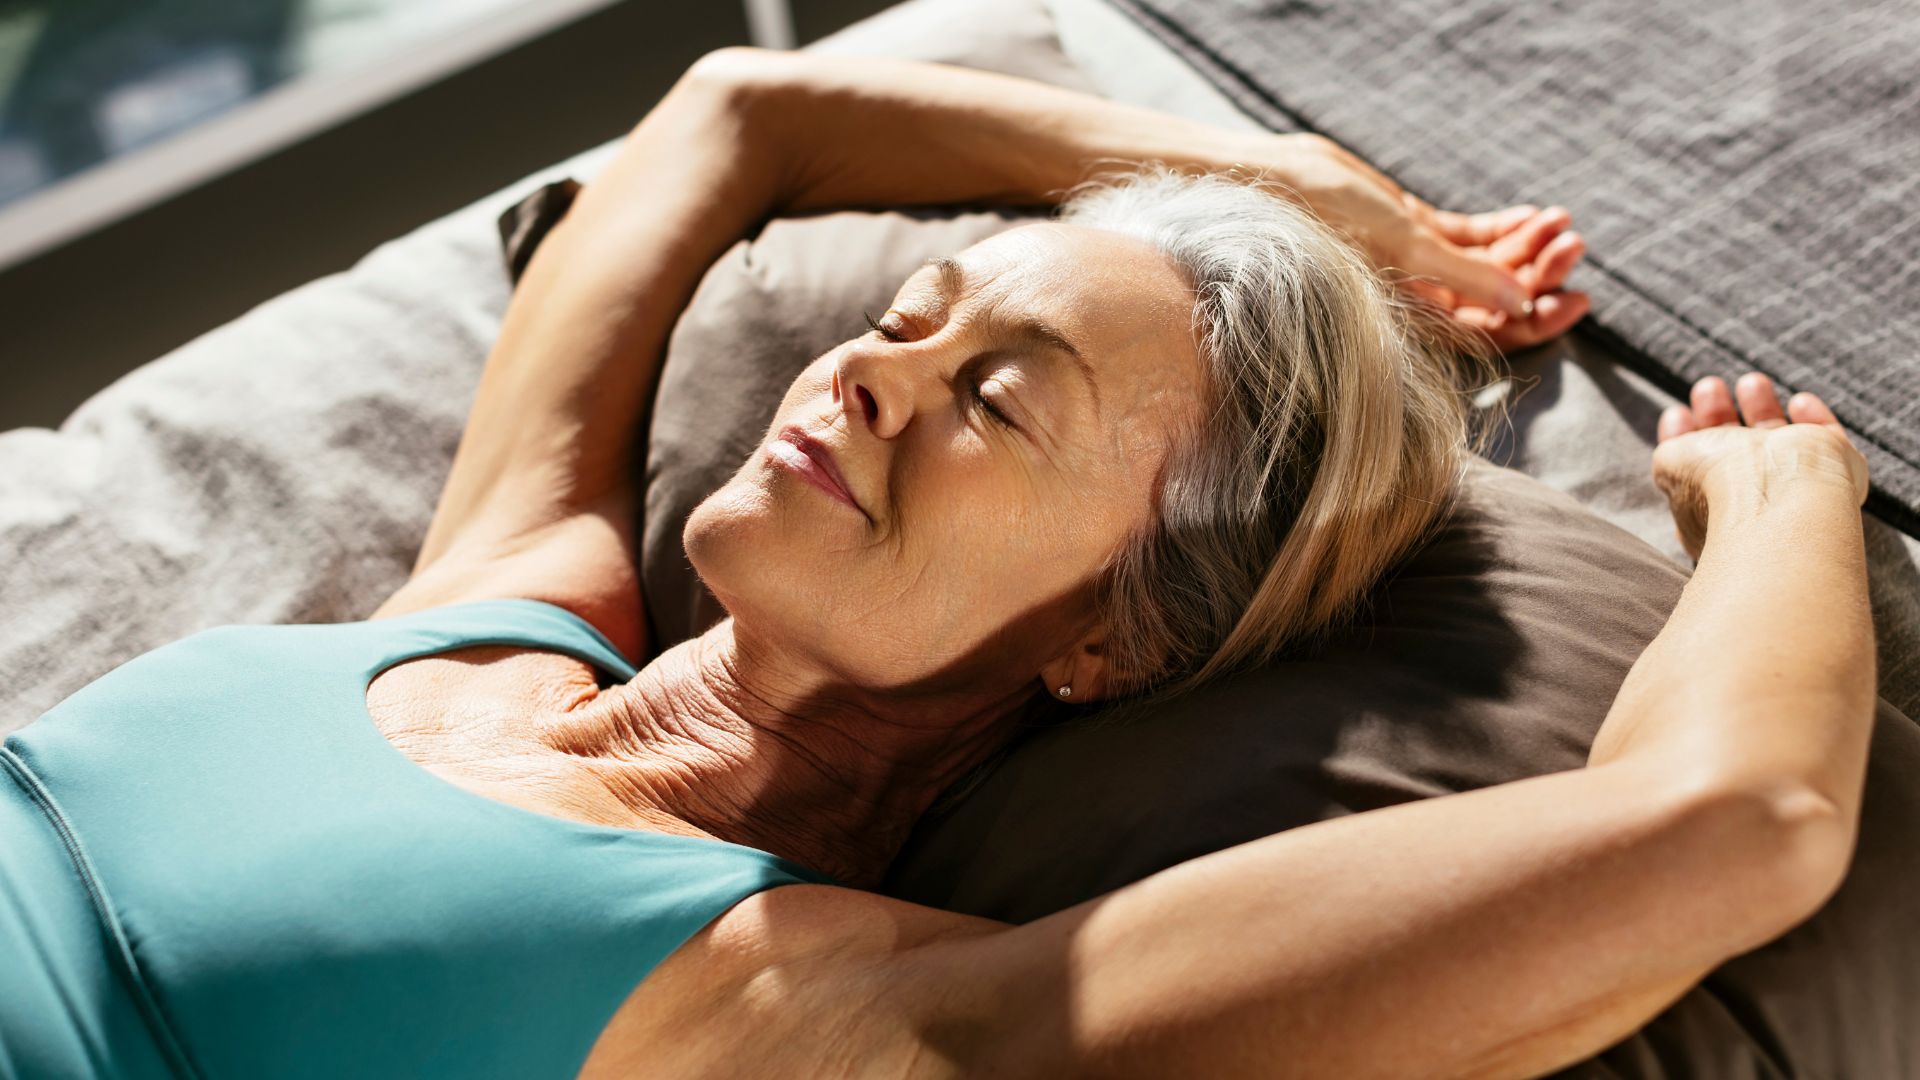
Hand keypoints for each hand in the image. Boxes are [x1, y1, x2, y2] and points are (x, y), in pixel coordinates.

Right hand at [1265, 134, 1588, 349]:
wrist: (1276, 182)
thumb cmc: (1326, 222)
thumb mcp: (1404, 245)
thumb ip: (1464, 275)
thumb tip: (1524, 302)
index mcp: (1414, 320)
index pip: (1489, 333)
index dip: (1537, 322)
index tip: (1577, 298)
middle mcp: (1420, 298)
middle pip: (1497, 299)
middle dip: (1540, 275)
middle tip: (1575, 246)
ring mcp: (1419, 264)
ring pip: (1488, 264)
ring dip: (1528, 245)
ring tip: (1562, 221)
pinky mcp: (1413, 230)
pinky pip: (1470, 237)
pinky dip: (1504, 228)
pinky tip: (1534, 214)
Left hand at [1652, 373, 1867, 559]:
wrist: (1775, 497)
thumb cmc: (1717, 485)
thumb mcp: (1671, 467)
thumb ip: (1671, 450)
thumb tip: (1677, 440)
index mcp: (1715, 512)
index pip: (1699, 474)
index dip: (1686, 440)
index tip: (1676, 413)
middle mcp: (1756, 501)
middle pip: (1739, 454)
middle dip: (1719, 416)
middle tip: (1708, 387)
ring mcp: (1798, 486)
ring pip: (1782, 444)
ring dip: (1764, 408)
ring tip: (1750, 381)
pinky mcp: (1838, 469)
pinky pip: (1829, 441)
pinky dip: (1816, 419)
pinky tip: (1801, 402)